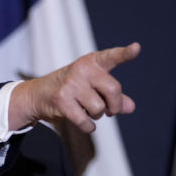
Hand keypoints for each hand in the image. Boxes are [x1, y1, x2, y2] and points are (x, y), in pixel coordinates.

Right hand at [9, 43, 140, 132]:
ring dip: (97, 116)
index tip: (136, 48)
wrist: (38, 95)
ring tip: (86, 109)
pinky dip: (88, 127)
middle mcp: (82, 69)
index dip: (125, 53)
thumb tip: (131, 107)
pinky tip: (84, 122)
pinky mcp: (62, 100)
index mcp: (92, 62)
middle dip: (115, 106)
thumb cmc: (72, 89)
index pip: (112, 57)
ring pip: (99, 109)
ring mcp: (71, 84)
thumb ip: (114, 96)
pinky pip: (86, 122)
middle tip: (111, 110)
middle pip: (113, 90)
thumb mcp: (93, 87)